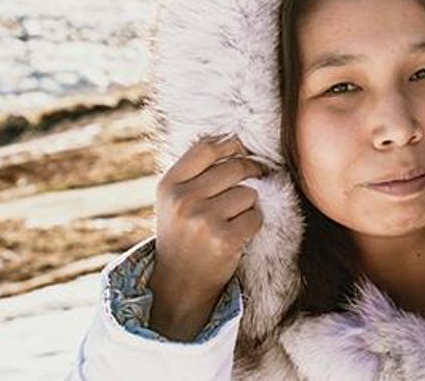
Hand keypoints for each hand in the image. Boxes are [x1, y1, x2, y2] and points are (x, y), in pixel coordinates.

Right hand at [148, 134, 264, 340]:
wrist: (178, 283)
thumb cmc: (182, 234)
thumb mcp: (174, 200)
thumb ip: (196, 172)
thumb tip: (235, 141)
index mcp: (169, 185)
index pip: (206, 148)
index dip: (231, 145)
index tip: (243, 150)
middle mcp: (183, 200)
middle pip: (234, 168)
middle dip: (250, 172)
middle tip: (255, 179)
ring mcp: (203, 220)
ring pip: (248, 193)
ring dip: (249, 204)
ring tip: (233, 218)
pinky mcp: (224, 239)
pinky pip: (255, 216)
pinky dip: (253, 223)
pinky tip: (238, 234)